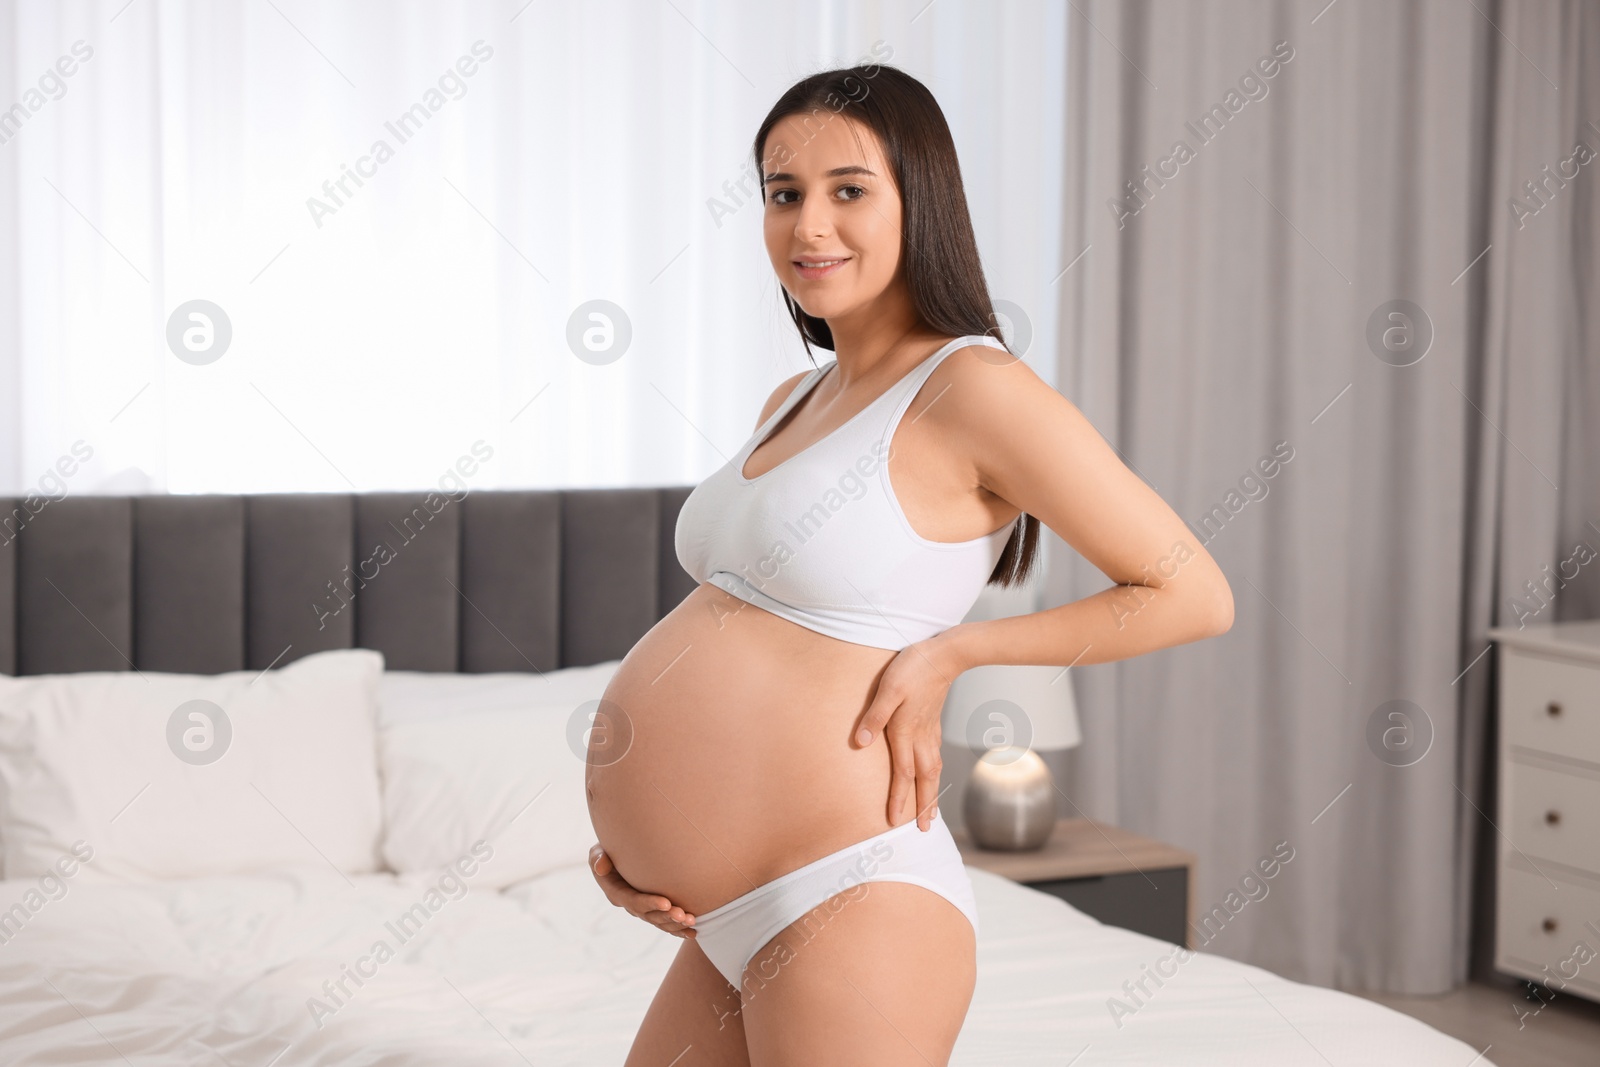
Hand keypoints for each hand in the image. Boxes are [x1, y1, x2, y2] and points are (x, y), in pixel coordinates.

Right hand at [589, 844, 696, 938]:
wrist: (617, 856)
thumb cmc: (608, 852)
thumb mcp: (598, 852)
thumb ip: (598, 858)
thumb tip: (601, 867)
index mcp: (617, 892)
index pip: (634, 901)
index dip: (650, 903)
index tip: (667, 903)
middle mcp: (630, 904)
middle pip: (649, 915)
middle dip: (667, 917)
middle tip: (684, 916)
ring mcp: (642, 909)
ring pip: (659, 922)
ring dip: (675, 925)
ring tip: (692, 922)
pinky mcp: (652, 910)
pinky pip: (665, 924)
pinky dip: (678, 930)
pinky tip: (692, 933)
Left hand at [852, 638, 957, 831]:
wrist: (946, 654)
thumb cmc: (913, 668)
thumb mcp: (888, 688)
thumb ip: (874, 716)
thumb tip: (860, 743)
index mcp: (907, 731)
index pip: (902, 773)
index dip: (899, 798)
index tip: (895, 821)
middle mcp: (921, 736)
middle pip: (924, 778)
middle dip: (923, 805)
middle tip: (925, 830)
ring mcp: (931, 730)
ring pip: (933, 769)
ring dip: (932, 793)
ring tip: (932, 812)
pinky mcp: (934, 722)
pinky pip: (935, 756)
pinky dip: (934, 773)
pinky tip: (932, 775)